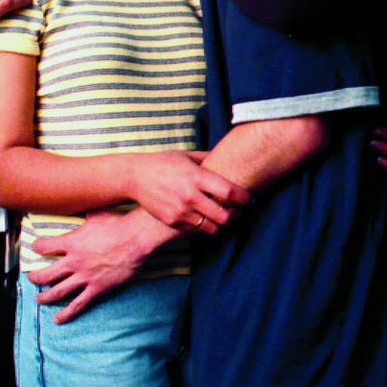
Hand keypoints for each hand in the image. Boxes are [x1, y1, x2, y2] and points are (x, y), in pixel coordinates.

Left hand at [28, 208, 168, 323]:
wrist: (136, 239)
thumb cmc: (118, 224)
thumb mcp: (96, 213)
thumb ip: (84, 212)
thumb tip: (80, 199)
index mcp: (71, 243)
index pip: (45, 247)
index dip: (37, 247)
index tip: (35, 248)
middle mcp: (74, 262)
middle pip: (46, 274)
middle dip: (36, 277)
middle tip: (32, 278)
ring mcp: (84, 277)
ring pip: (58, 292)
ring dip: (46, 297)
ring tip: (39, 300)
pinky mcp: (97, 288)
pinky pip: (78, 304)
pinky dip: (66, 314)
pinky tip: (58, 319)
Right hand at [127, 150, 250, 232]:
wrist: (135, 176)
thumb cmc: (164, 163)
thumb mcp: (187, 156)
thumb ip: (208, 158)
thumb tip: (227, 156)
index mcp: (197, 177)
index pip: (230, 192)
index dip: (245, 198)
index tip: (251, 199)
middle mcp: (190, 196)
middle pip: (224, 215)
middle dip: (236, 215)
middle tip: (240, 212)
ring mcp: (180, 211)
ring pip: (212, 227)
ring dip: (221, 223)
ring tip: (224, 217)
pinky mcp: (172, 221)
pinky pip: (196, 230)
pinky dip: (204, 226)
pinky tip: (205, 218)